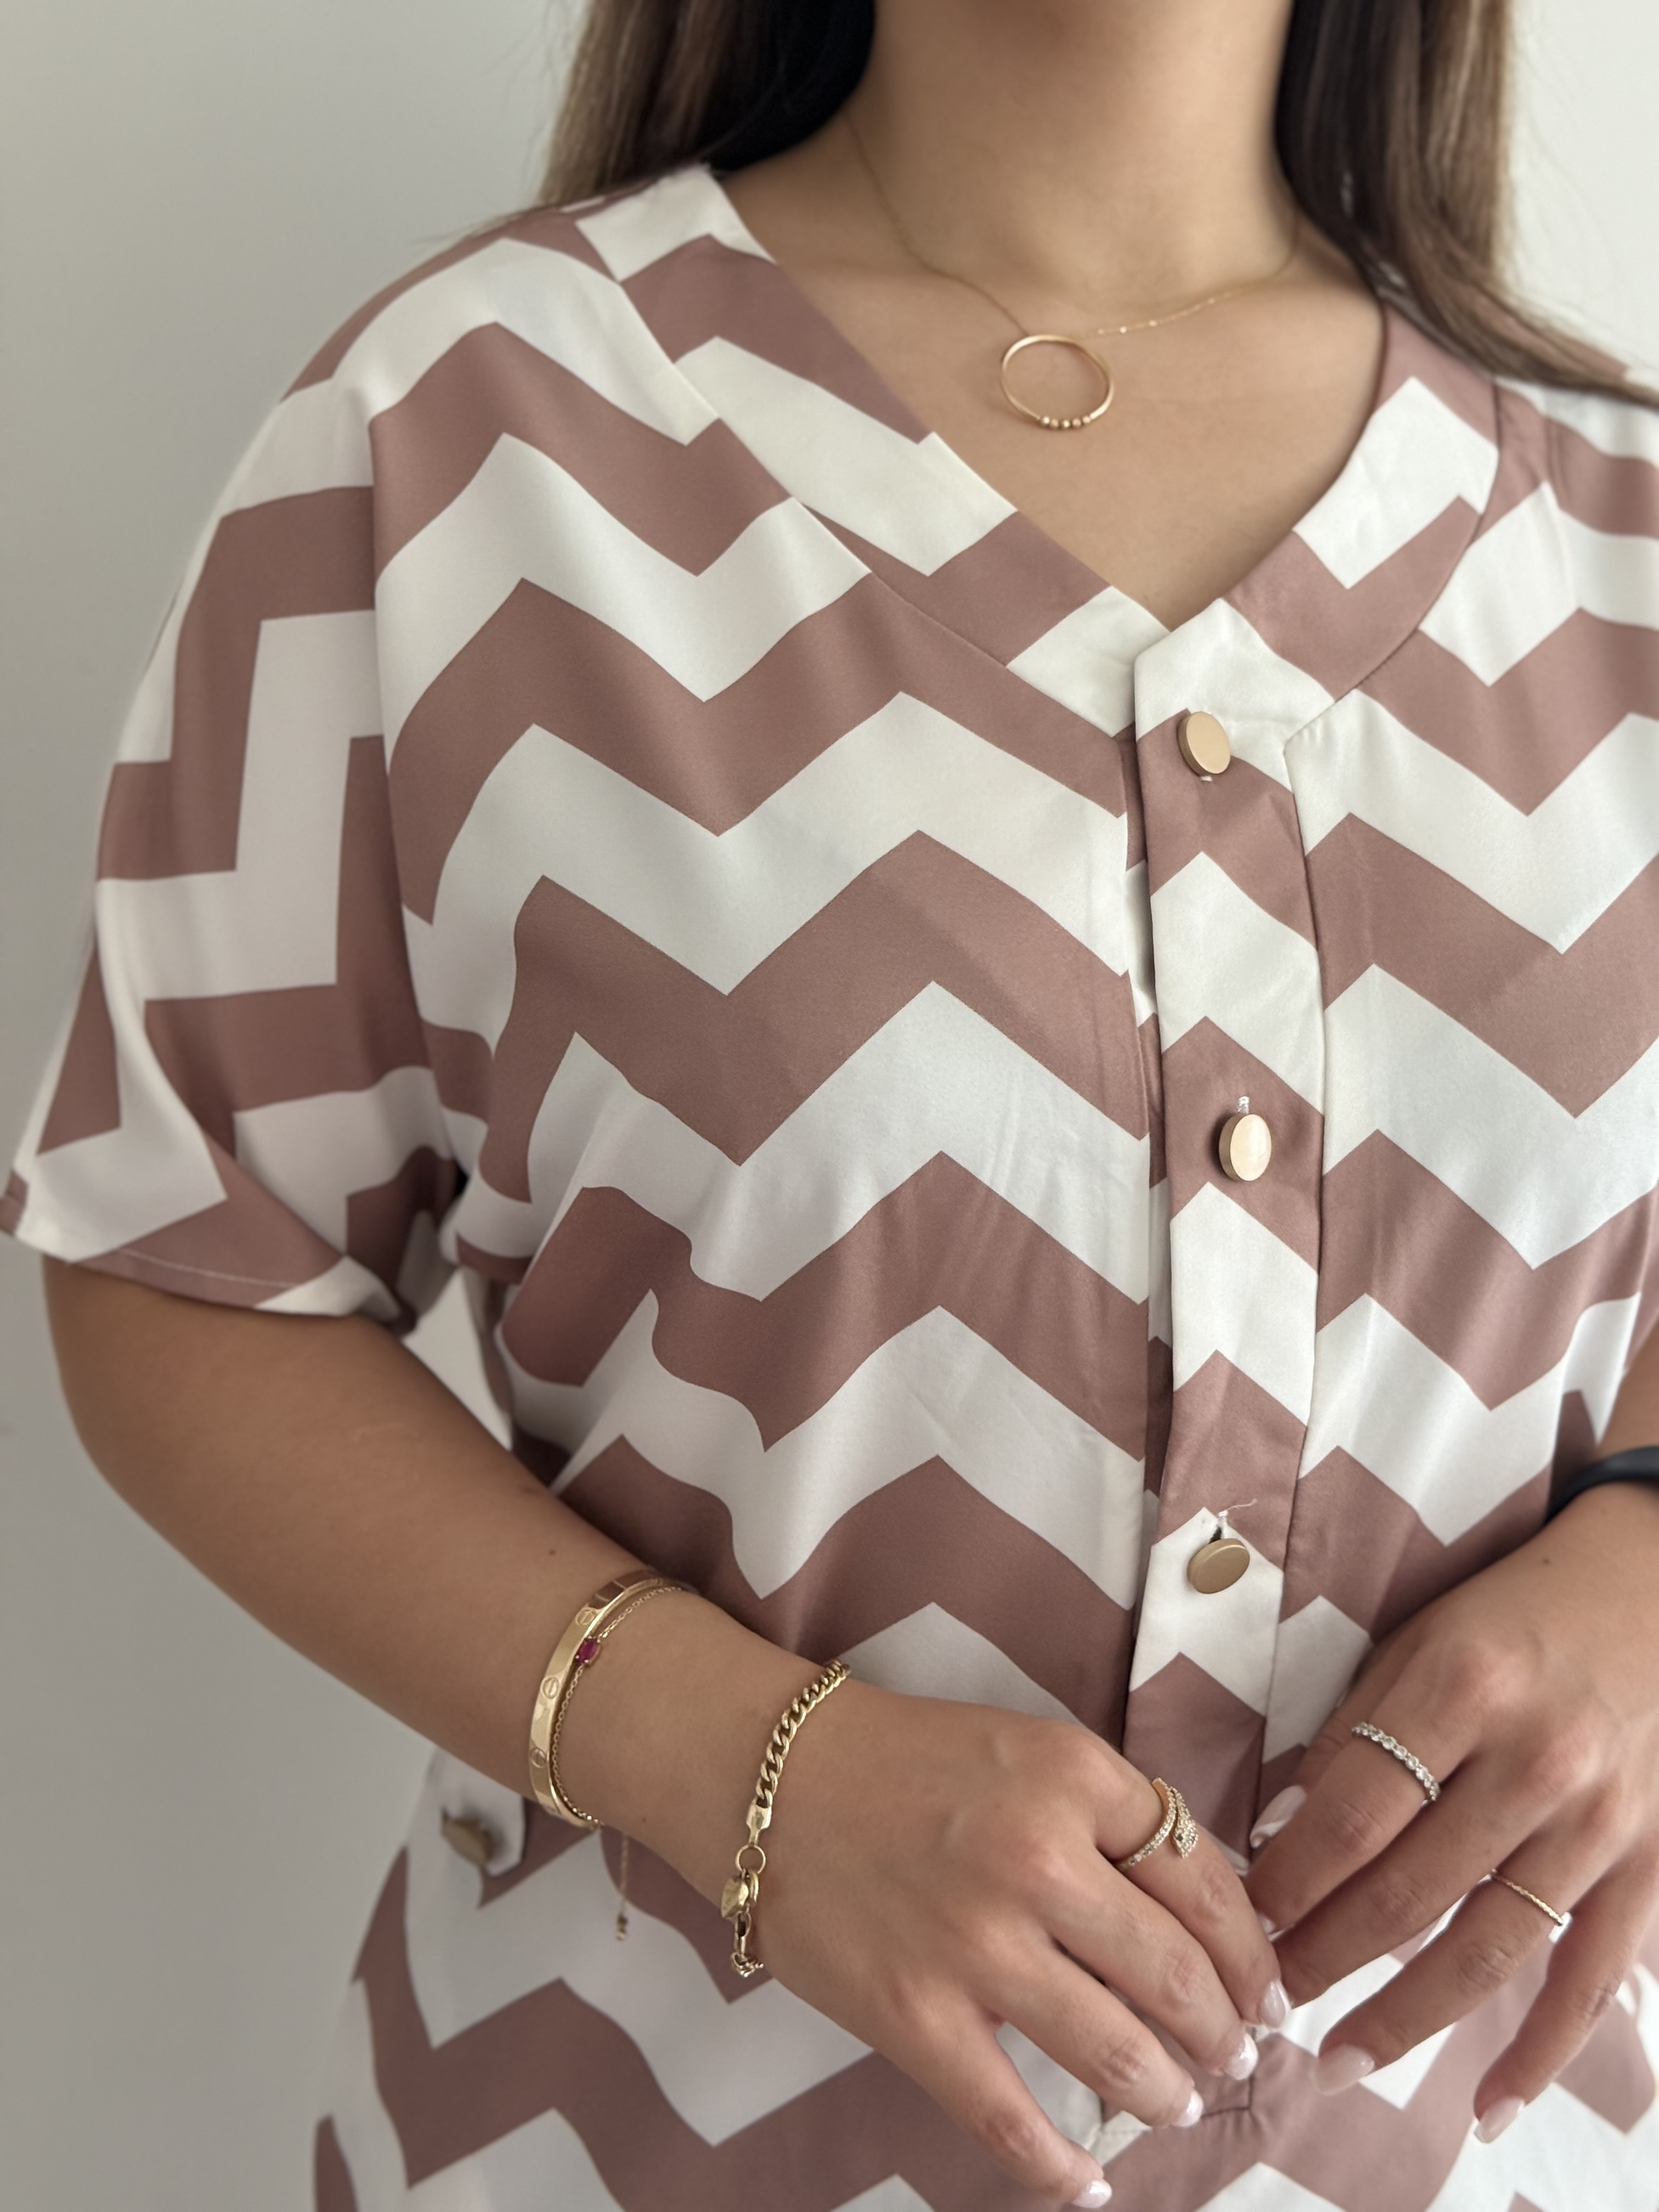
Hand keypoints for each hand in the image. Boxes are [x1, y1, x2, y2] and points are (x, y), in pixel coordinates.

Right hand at [755, 1681, 1285, 2205]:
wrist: (770, 1774)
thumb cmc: (907, 1760)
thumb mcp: (1029, 1751)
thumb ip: (1111, 1820)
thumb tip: (1206, 1917)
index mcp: (1073, 1777)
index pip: (1205, 1884)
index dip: (1252, 1954)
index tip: (1266, 1993)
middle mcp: (1037, 1857)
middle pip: (1177, 1977)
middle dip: (1222, 2034)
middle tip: (1232, 2055)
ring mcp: (975, 1943)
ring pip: (1116, 2054)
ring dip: (1164, 2095)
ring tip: (1174, 2103)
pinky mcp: (914, 2014)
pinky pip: (1011, 2119)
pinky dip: (1061, 2168)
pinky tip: (1088, 2181)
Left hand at [1245, 1483, 1658, 2138]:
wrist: (1652, 1592)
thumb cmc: (1511, 1617)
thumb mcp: (1418, 1643)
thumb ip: (1353, 1736)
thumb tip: (1279, 1835)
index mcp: (1463, 1687)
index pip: (1353, 1813)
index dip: (1288, 1880)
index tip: (1235, 1925)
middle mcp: (1535, 1761)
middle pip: (1410, 1889)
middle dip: (1325, 1956)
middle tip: (1260, 2003)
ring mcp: (1599, 1823)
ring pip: (1488, 1949)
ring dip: (1405, 2018)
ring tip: (1336, 2063)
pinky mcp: (1648, 1867)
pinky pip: (1589, 1980)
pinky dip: (1540, 2052)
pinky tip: (1486, 2107)